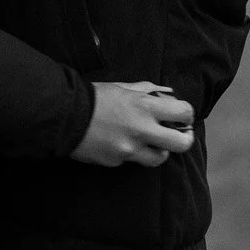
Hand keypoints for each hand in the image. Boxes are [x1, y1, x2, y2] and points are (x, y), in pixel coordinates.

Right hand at [72, 81, 195, 166]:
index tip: (181, 116)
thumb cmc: (93, 97)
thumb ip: (147, 90)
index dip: (186, 114)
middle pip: (182, 143)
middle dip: (184, 139)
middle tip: (179, 135)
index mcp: (144, 106)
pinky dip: (130, 153)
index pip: (184, 112)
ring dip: (158, 150)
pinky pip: (132, 160)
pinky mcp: (117, 161)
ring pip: (160, 158)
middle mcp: (141, 129)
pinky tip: (117, 142)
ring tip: (147, 141)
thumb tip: (169, 93)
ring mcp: (129, 148)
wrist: (63, 116)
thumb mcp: (122, 88)